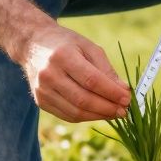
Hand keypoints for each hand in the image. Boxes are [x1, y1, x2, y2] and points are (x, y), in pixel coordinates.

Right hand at [15, 23, 130, 122]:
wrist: (33, 45)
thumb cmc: (66, 44)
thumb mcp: (89, 47)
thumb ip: (106, 69)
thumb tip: (123, 91)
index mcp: (62, 56)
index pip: (91, 80)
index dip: (111, 92)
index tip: (127, 98)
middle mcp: (49, 75)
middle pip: (83, 99)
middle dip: (107, 108)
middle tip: (124, 110)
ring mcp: (42, 90)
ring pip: (75, 112)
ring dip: (99, 115)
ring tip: (114, 113)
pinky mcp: (40, 101)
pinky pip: (67, 115)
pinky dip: (86, 117)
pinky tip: (99, 112)